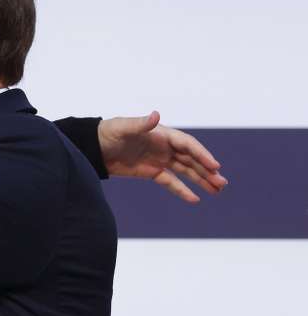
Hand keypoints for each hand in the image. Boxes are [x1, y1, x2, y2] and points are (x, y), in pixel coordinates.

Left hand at [99, 111, 227, 202]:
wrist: (93, 148)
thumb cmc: (108, 133)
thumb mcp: (123, 128)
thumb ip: (141, 124)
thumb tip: (156, 115)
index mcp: (162, 134)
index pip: (188, 145)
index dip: (202, 154)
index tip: (215, 166)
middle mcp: (164, 147)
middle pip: (191, 159)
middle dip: (207, 170)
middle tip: (222, 183)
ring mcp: (159, 160)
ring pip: (186, 171)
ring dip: (201, 180)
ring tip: (217, 190)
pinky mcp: (151, 172)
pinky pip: (171, 182)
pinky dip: (182, 190)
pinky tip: (195, 199)